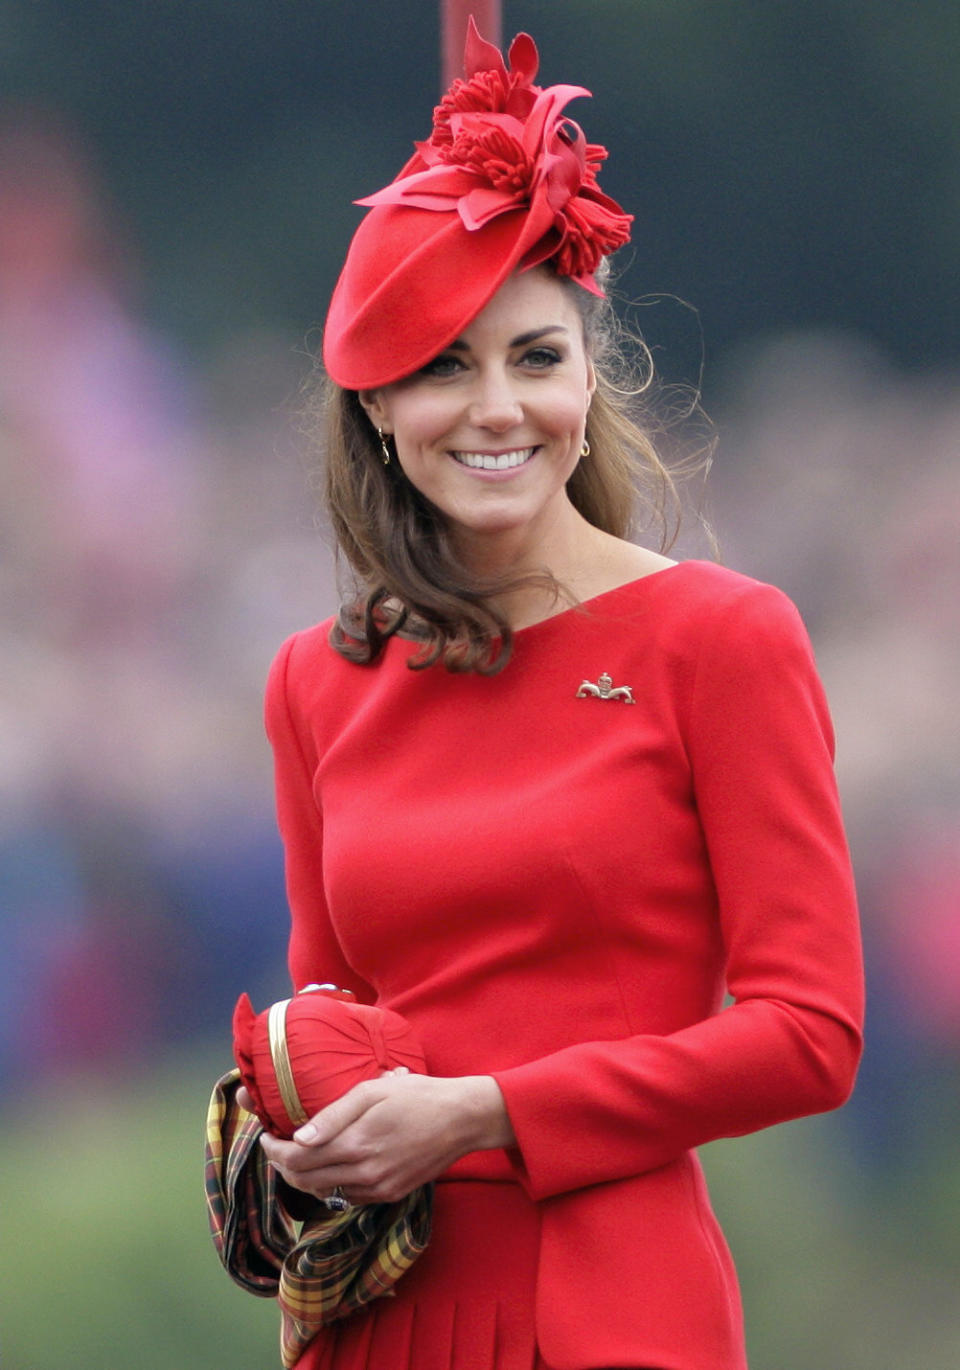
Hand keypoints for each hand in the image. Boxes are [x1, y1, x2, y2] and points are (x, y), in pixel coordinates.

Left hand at [258, 1071, 514, 1205]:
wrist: (462, 1120)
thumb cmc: (417, 1096)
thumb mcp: (372, 1091)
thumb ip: (333, 1116)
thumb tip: (299, 1138)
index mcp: (356, 1145)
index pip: (297, 1160)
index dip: (274, 1152)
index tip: (265, 1136)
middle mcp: (364, 1174)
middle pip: (306, 1182)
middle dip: (283, 1167)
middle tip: (276, 1148)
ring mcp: (378, 1189)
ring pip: (325, 1194)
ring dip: (305, 1178)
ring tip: (297, 1158)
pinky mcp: (391, 1194)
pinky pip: (349, 1198)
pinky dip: (331, 1186)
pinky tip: (330, 1168)